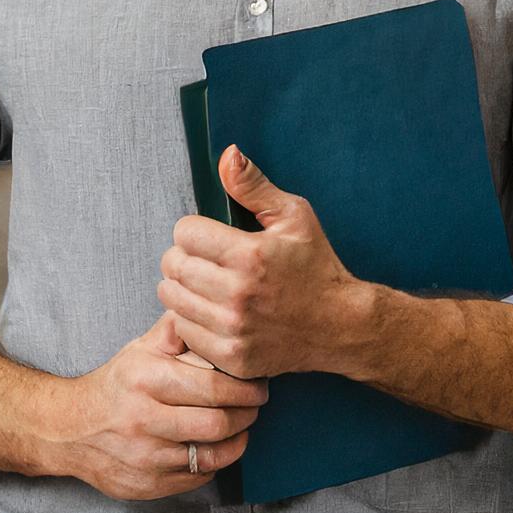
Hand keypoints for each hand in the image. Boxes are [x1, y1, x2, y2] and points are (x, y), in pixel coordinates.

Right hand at [41, 313, 266, 501]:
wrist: (69, 429)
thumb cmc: (116, 385)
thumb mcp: (139, 349)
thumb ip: (175, 330)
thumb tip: (205, 306)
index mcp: (146, 379)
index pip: (212, 386)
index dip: (245, 387)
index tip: (259, 383)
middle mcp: (144, 420)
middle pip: (218, 423)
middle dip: (247, 413)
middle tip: (256, 403)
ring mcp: (146, 457)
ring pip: (212, 455)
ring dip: (238, 439)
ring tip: (242, 424)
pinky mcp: (149, 485)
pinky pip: (199, 477)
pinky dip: (216, 461)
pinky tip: (218, 446)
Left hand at [159, 145, 368, 379]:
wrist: (340, 326)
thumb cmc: (316, 267)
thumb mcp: (294, 217)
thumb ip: (254, 186)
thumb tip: (227, 155)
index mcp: (250, 255)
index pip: (184, 232)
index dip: (194, 229)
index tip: (208, 236)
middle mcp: (237, 294)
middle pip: (172, 265)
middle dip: (184, 256)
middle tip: (204, 260)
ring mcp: (233, 330)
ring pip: (171, 298)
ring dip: (182, 287)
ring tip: (205, 283)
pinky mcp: (231, 357)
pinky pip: (184, 331)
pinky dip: (191, 319)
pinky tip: (212, 311)